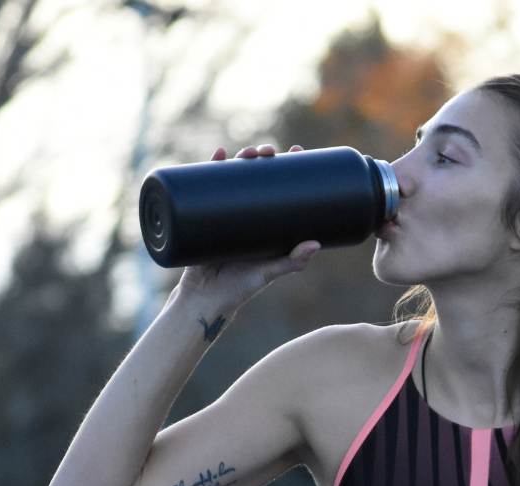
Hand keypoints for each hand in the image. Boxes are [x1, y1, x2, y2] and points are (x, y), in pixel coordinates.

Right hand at [176, 144, 320, 315]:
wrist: (204, 299)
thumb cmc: (239, 289)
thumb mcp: (268, 273)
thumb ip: (291, 262)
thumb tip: (316, 244)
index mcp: (265, 223)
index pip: (279, 188)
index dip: (288, 168)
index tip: (298, 151)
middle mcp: (246, 215)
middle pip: (256, 176)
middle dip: (263, 158)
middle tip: (269, 151)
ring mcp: (225, 213)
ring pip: (233, 177)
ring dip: (240, 158)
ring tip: (247, 152)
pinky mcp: (203, 215)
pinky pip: (206, 187)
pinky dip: (209, 168)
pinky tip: (219, 153)